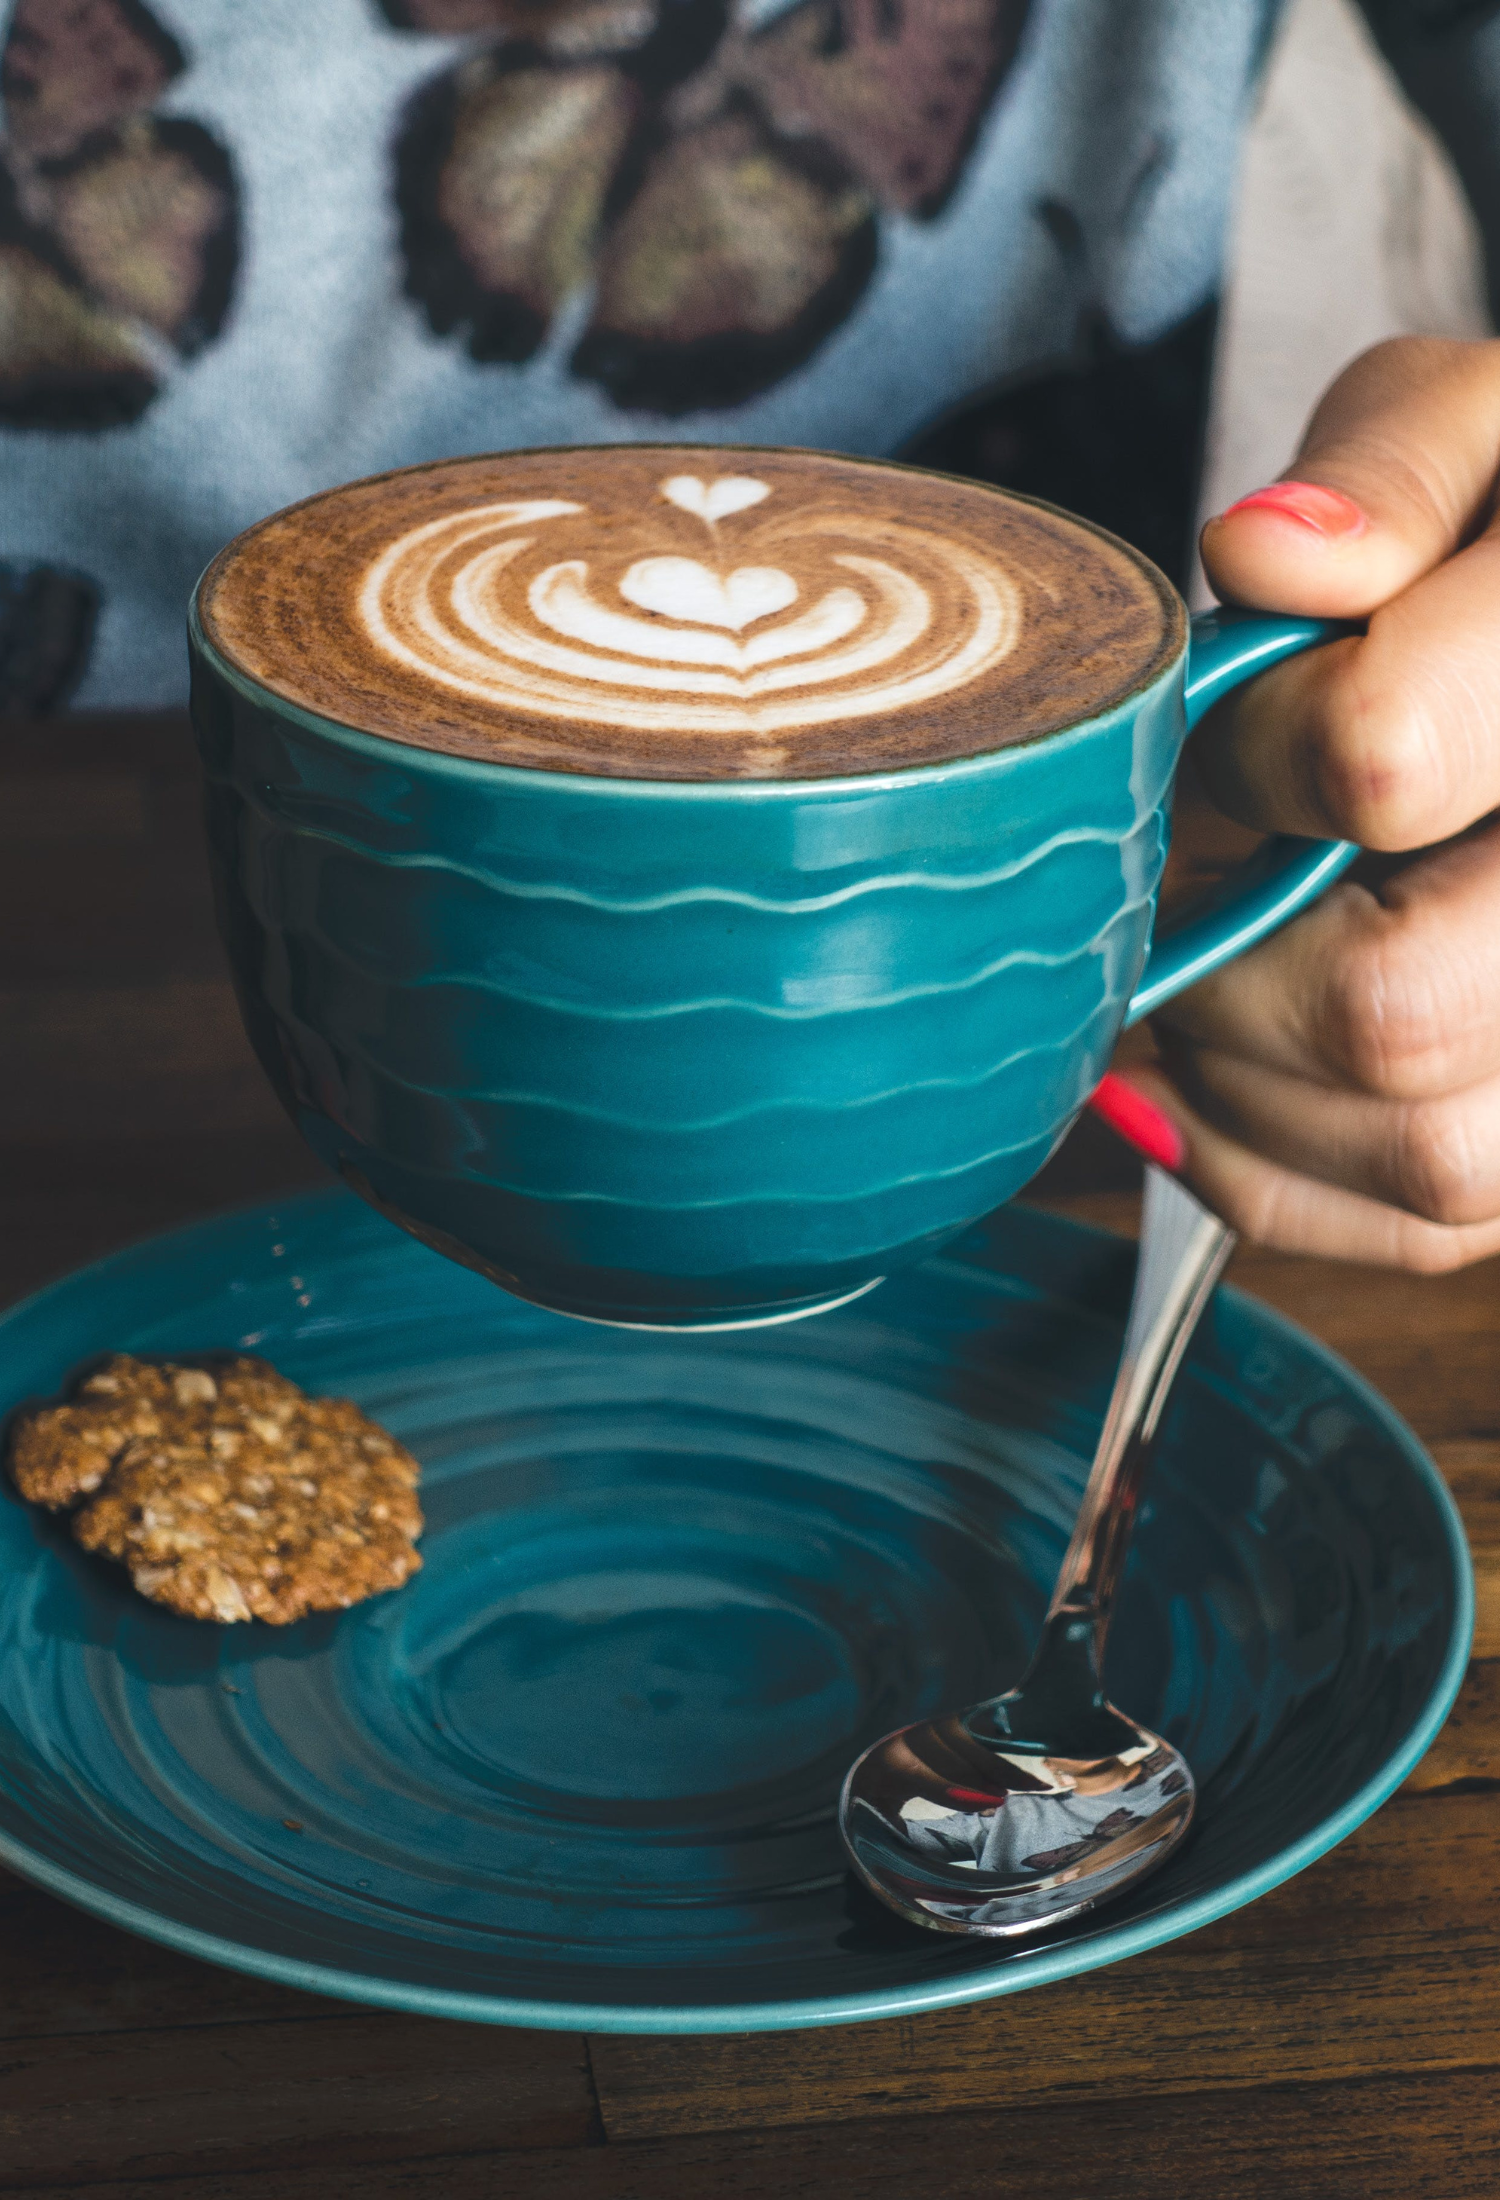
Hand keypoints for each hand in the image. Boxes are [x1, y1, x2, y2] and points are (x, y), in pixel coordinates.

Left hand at [1118, 336, 1499, 1270]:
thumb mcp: (1491, 421)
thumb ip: (1393, 467)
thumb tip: (1268, 560)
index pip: (1380, 762)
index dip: (1248, 753)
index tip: (1224, 725)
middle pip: (1390, 1009)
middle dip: (1228, 954)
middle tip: (1192, 877)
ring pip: (1419, 1149)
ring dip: (1243, 1075)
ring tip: (1215, 965)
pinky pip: (1420, 1223)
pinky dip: (1277, 1167)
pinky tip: (1232, 1066)